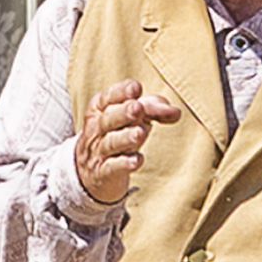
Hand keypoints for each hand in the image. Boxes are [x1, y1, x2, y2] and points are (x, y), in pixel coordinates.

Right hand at [71, 82, 169, 214]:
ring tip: (140, 133)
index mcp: (99, 111)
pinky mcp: (103, 173)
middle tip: (137, 108)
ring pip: (111, 143)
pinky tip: (137, 160)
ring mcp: (98, 152)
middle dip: (123, 113)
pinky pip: (112, 167)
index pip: (107, 98)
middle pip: (108, 119)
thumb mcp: (128, 119)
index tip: (136, 88)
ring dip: (125, 137)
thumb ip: (151, 109)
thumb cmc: (113, 137)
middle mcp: (97, 129)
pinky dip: (124, 164)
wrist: (87, 173)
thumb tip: (174, 111)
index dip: (121, 92)